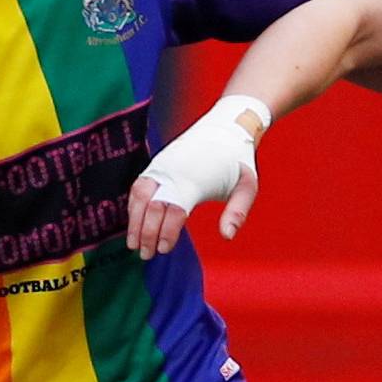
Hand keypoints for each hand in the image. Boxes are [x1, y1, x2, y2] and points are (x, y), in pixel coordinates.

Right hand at [127, 97, 265, 257]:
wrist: (225, 126)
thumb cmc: (238, 161)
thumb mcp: (248, 186)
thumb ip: (238, 212)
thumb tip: (227, 236)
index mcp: (194, 179)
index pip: (173, 209)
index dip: (165, 231)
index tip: (164, 250)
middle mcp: (173, 171)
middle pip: (152, 205)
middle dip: (146, 232)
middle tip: (146, 255)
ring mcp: (162, 165)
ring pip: (139, 195)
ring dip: (134, 221)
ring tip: (134, 245)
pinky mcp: (157, 163)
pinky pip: (139, 186)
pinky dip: (134, 205)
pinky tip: (134, 222)